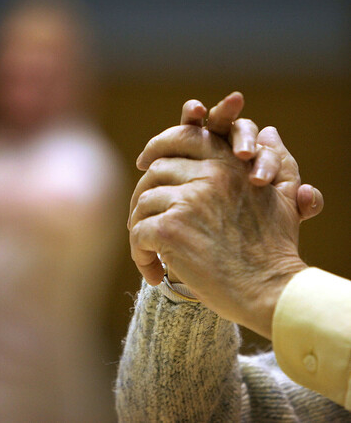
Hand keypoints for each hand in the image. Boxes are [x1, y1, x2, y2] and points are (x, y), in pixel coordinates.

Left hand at [128, 94, 322, 337]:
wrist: (271, 292)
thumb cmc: (275, 249)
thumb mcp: (283, 196)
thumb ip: (278, 160)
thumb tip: (270, 130)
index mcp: (230, 163)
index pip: (184, 137)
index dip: (158, 145)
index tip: (143, 160)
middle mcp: (208, 175)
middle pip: (155, 171)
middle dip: (142, 193)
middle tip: (139, 217)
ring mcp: (188, 200)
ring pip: (142, 203)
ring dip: (139, 227)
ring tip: (149, 250)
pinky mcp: (171, 229)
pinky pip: (138, 233)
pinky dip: (139, 253)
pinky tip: (154, 272)